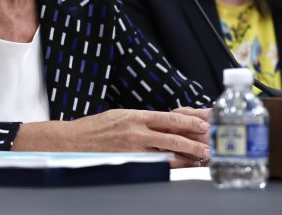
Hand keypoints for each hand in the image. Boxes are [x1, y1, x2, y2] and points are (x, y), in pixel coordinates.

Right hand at [13, 109, 209, 167]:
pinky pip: (153, 165)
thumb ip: (141, 120)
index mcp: (134, 116)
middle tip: (209, 145)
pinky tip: (179, 167)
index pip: (168, 117)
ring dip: (185, 155)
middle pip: (171, 136)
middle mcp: (135, 131)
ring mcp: (132, 149)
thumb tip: (162, 123)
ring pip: (166, 153)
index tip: (202, 124)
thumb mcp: (119, 115)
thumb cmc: (94, 128)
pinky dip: (169, 166)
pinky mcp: (129, 162)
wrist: (72, 142)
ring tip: (200, 157)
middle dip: (193, 141)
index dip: (188, 121)